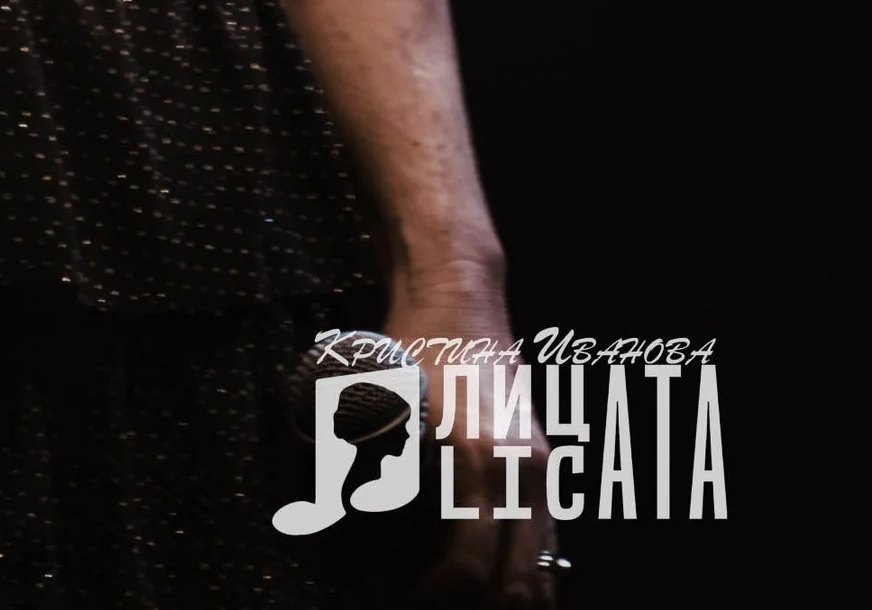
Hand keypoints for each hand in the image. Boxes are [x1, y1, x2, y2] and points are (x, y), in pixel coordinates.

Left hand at [387, 272, 556, 599]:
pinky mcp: (546, 467)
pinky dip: (526, 576)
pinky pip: (548, 545)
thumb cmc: (415, 342)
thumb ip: (357, 458)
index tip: (390, 595)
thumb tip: (323, 519)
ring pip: (541, 572)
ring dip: (507, 601)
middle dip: (474, 609)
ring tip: (460, 602)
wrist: (461, 293)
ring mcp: (541, 472)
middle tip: (422, 604)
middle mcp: (521, 474)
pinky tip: (494, 589)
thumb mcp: (378, 398)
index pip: (468, 569)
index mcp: (477, 462)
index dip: (429, 598)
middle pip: (517, 586)